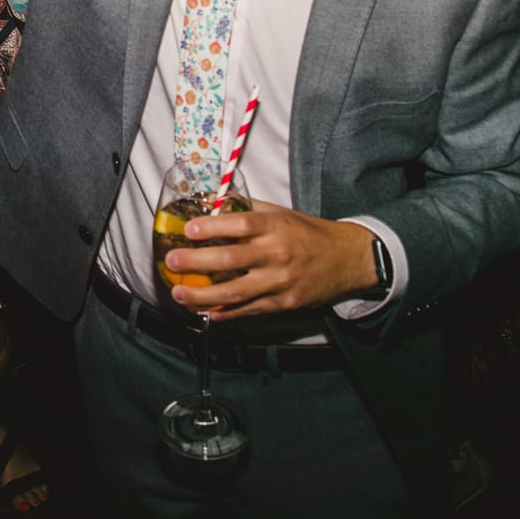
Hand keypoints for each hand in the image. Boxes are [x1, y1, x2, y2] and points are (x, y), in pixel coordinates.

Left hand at [165, 199, 377, 320]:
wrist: (348, 260)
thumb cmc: (309, 233)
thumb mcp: (283, 214)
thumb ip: (250, 210)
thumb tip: (214, 204)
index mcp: (276, 226)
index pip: (241, 223)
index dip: (213, 227)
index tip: (188, 229)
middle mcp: (277, 253)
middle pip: (232, 259)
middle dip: (197, 263)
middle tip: (171, 262)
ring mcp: (280, 282)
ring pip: (236, 292)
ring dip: (204, 296)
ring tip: (179, 295)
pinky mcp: (284, 303)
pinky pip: (249, 310)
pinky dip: (225, 314)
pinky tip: (206, 312)